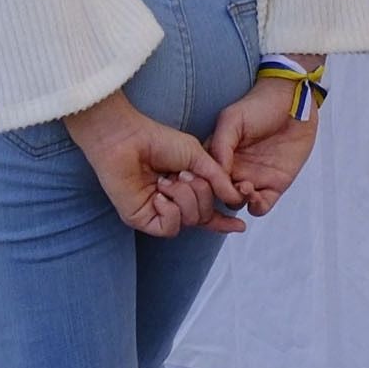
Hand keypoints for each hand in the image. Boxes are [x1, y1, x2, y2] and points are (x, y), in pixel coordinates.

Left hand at [65, 93, 242, 237]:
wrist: (128, 139)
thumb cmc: (158, 141)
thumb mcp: (198, 156)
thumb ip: (218, 179)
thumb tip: (235, 198)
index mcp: (186, 188)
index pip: (207, 211)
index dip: (223, 220)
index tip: (240, 225)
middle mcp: (173, 202)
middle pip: (203, 215)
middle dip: (201, 193)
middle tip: (185, 174)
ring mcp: (158, 212)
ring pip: (189, 221)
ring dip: (184, 198)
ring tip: (167, 180)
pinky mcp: (143, 219)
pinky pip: (169, 228)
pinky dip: (169, 210)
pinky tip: (158, 194)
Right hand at [206, 85, 319, 218]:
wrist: (294, 103)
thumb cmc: (261, 105)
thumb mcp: (232, 119)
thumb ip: (220, 145)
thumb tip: (215, 172)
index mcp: (218, 156)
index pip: (205, 179)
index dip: (204, 184)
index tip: (208, 183)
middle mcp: (233, 170)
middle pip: (219, 195)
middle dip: (221, 196)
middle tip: (229, 186)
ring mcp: (253, 179)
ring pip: (237, 203)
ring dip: (238, 201)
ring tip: (246, 187)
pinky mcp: (274, 185)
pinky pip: (261, 206)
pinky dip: (256, 207)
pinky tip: (256, 197)